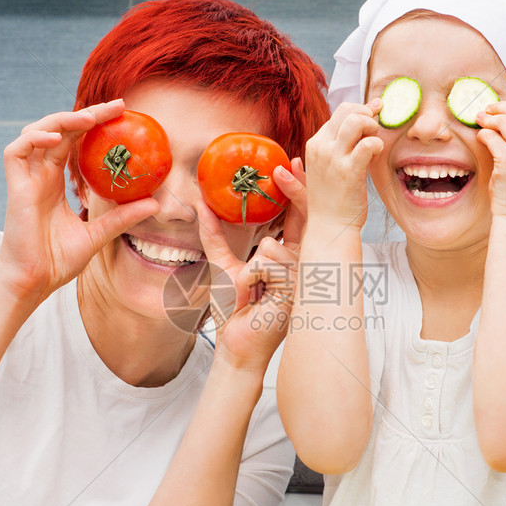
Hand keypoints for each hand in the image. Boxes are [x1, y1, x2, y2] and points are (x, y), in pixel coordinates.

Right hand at [0, 100, 159, 305]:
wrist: (34, 282)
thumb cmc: (58, 261)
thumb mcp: (99, 234)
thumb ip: (122, 217)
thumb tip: (155, 204)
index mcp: (56, 182)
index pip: (75, 141)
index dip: (95, 124)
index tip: (122, 114)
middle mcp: (41, 175)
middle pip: (61, 130)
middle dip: (87, 114)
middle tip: (117, 107)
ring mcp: (26, 179)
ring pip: (37, 132)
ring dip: (62, 120)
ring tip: (90, 119)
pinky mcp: (15, 186)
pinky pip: (16, 151)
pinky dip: (34, 138)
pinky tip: (56, 138)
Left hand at [196, 168, 305, 374]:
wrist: (237, 343)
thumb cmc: (235, 308)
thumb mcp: (222, 264)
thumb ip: (215, 235)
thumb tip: (201, 204)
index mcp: (289, 256)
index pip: (299, 218)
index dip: (297, 190)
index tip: (293, 162)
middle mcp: (301, 264)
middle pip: (304, 221)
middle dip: (296, 191)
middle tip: (290, 165)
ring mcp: (301, 278)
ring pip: (273, 247)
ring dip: (252, 269)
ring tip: (253, 291)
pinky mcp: (296, 290)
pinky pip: (268, 264)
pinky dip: (252, 279)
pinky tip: (257, 298)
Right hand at [303, 100, 383, 228]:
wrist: (330, 228)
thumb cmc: (334, 199)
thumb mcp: (329, 166)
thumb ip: (341, 143)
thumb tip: (363, 117)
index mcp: (315, 144)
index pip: (339, 113)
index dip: (360, 112)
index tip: (374, 116)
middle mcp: (321, 147)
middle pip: (347, 110)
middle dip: (367, 115)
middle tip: (374, 131)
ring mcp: (333, 158)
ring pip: (356, 120)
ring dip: (372, 127)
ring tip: (375, 142)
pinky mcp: (349, 171)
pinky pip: (368, 144)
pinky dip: (377, 145)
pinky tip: (376, 155)